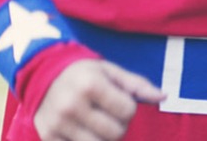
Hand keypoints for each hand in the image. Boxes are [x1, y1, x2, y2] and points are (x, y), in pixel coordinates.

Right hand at [34, 59, 163, 140]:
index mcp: (89, 85)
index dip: (129, 108)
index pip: (128, 111)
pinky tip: (84, 130)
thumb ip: (137, 85)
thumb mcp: (111, 72)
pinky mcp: (48, 136)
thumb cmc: (85, 74)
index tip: (120, 102)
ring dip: (105, 137)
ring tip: (98, 123)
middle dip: (120, 126)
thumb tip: (163, 97)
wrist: (43, 77)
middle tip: (110, 115)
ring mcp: (57, 123)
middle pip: (115, 133)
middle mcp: (71, 105)